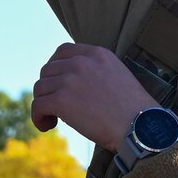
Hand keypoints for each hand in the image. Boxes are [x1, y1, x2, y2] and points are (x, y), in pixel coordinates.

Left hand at [31, 44, 159, 154]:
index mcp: (97, 54)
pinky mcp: (62, 100)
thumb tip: (72, 86)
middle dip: (48, 88)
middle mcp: (81, 62)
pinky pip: (38, 106)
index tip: (57, 83)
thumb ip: (96, 72)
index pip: (63, 51)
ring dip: (43, 104)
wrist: (140, 127)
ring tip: (53, 118)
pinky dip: (37, 117)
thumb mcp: (118, 76)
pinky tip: (46, 126)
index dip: (54, 67)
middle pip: (47, 70)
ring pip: (40, 88)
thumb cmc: (133, 110)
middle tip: (56, 106)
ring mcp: (70, 80)